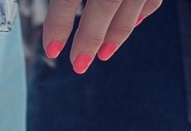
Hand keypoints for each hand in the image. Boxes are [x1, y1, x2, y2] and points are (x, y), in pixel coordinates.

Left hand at [42, 0, 160, 72]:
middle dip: (89, 39)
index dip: (58, 25)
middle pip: (104, 6)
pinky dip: (142, 14)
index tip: (50, 51)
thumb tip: (48, 1)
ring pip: (132, 7)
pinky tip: (135, 23)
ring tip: (104, 54)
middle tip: (78, 65)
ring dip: (117, 34)